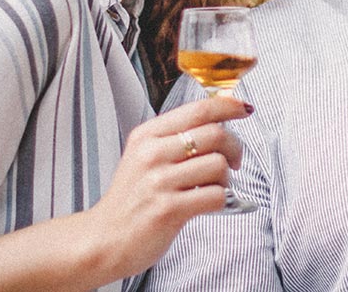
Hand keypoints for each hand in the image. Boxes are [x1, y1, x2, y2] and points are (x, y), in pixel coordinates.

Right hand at [78, 95, 250, 278]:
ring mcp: (159, 182)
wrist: (104, 240)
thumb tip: (218, 121)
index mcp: (147, 136)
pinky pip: (216, 196)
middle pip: (215, 134)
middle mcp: (152, 154)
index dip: (228, 106)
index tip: (243, 110)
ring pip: (218, 165)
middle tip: (234, 162)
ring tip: (213, 187)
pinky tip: (207, 204)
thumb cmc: (131, 200)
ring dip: (226, 178)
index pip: (198, 109)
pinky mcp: (168, 209)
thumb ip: (173, 138)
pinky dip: (220, 200)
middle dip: (235, 148)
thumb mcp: (142, 157)